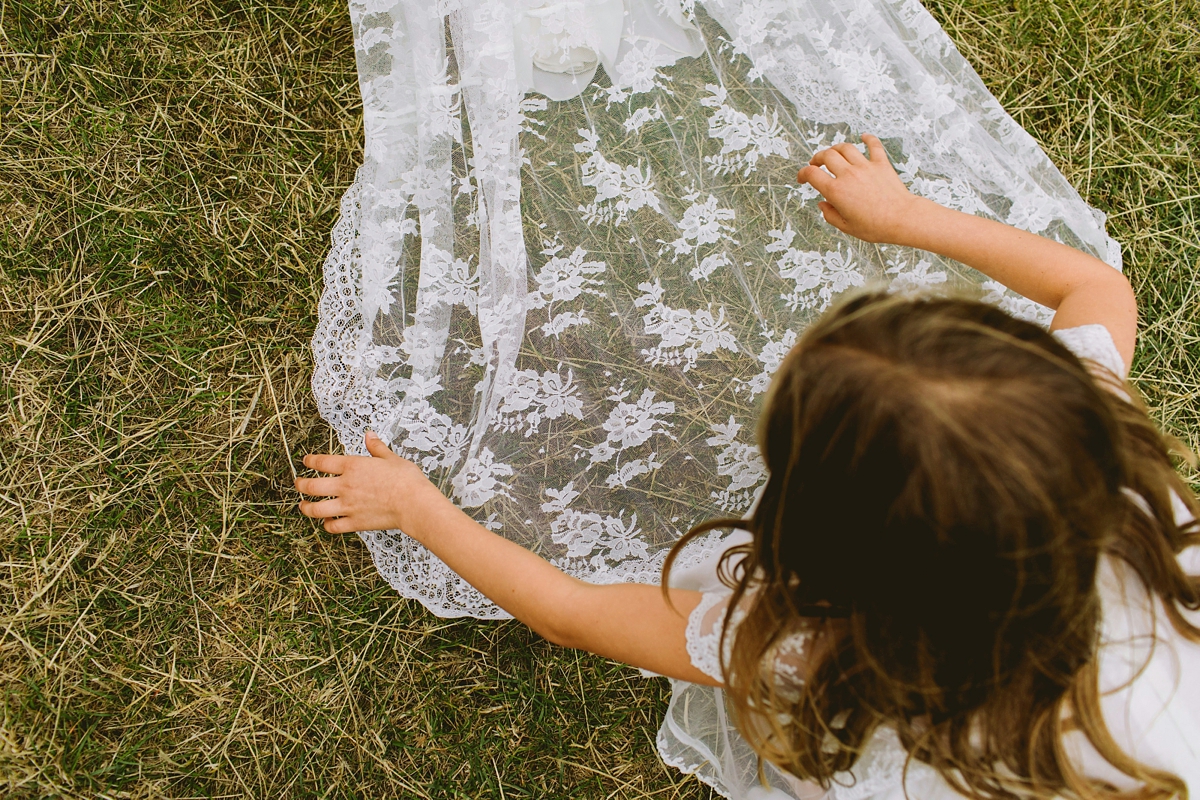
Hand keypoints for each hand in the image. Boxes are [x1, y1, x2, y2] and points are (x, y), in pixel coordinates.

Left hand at [296, 431, 445, 533]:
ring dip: (306, 507)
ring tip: (303, 506)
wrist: (413, 503)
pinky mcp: (354, 523)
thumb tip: (370, 436)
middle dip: (301, 485)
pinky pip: (333, 527)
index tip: (306, 461)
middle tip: (298, 484)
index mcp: (352, 466)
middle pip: (311, 486)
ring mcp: (347, 506)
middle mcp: (345, 486)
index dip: (310, 460)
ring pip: (316, 509)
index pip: (322, 462)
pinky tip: (326, 523)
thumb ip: (377, 448)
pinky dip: (326, 525)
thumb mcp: (391, 458)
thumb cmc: (406, 480)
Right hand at [796, 134, 930, 244]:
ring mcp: (865, 167)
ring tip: (834, 153)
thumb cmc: (875, 226)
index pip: (811, 174)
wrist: (901, 219)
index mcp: (836, 191)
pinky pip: (873, 145)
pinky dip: (868, 139)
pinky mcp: (881, 164)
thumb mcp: (846, 227)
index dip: (802, 174)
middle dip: (817, 158)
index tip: (802, 178)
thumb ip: (830, 215)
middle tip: (816, 164)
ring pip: (846, 148)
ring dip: (836, 148)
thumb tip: (823, 204)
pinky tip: (864, 137)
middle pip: (827, 155)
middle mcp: (848, 175)